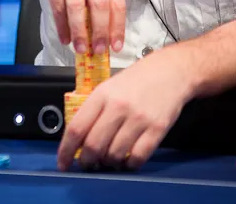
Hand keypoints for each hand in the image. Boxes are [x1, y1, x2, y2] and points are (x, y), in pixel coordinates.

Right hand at [24, 0, 125, 53]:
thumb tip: (105, 33)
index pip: (117, 2)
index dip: (118, 27)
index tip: (117, 45)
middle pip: (100, 4)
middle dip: (100, 31)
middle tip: (99, 50)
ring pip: (78, 7)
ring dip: (80, 31)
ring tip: (80, 48)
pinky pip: (59, 7)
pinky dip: (62, 26)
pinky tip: (65, 37)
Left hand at [57, 46, 189, 170]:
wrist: (172, 71)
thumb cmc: (139, 78)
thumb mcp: (111, 85)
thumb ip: (95, 108)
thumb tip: (79, 138)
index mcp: (103, 94)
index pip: (77, 128)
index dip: (66, 150)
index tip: (63, 162)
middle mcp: (118, 107)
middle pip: (93, 146)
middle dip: (87, 161)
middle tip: (88, 163)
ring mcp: (138, 119)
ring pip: (114, 155)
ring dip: (108, 163)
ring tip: (109, 159)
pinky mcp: (156, 129)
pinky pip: (136, 158)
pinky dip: (128, 165)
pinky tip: (127, 159)